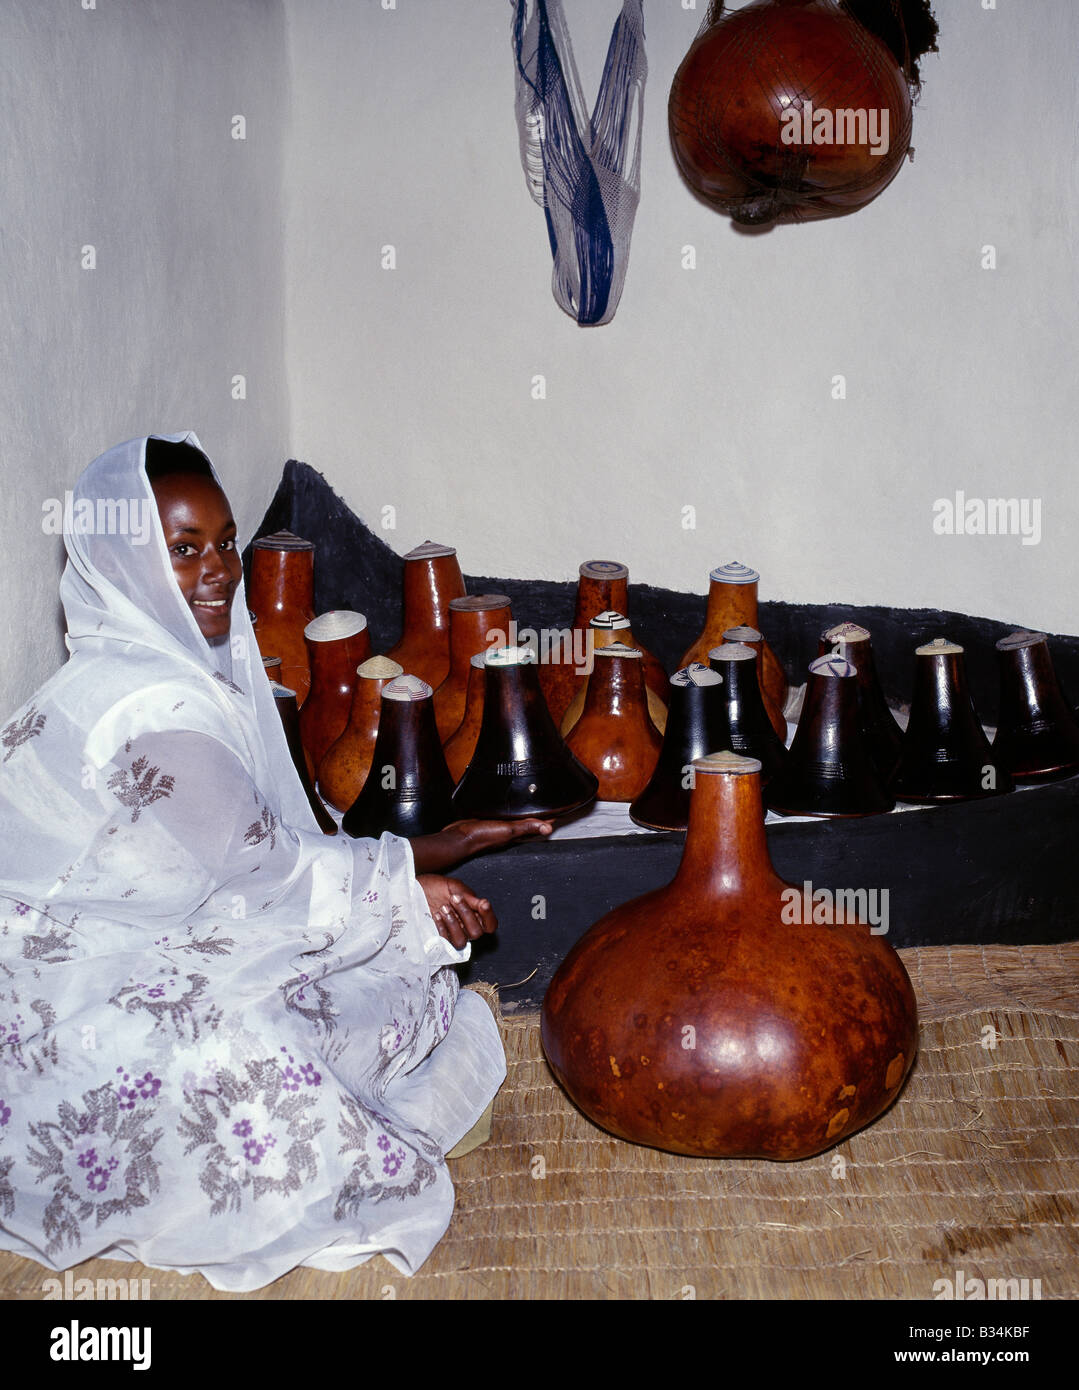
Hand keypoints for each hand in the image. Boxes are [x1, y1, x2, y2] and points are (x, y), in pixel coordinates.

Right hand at [410, 817, 552, 872]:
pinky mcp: (490, 822)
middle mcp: (511, 832)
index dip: (550, 819)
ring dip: (527, 814)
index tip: (561, 811)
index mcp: (517, 834)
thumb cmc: (481, 837)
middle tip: (552, 806)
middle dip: (542, 816)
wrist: (458, 838)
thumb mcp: (507, 830)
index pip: (539, 826)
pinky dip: (511, 812)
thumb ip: (526, 827)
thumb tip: (548, 828)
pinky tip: (510, 807)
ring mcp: (500, 827)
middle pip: (531, 823)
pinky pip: (505, 816)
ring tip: (536, 805)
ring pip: (519, 819)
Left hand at [417, 874, 496, 948]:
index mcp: (474, 914)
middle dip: (466, 914)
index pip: (490, 925)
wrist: (416, 889)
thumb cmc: (436, 887)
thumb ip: (470, 897)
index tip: (482, 903)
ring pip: (462, 940)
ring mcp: (453, 934)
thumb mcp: (455, 887)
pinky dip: (442, 927)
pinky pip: (445, 941)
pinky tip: (436, 915)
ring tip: (444, 908)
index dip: (489, 917)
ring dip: (453, 924)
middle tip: (455, 898)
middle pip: (476, 933)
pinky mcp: (439, 938)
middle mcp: (466, 927)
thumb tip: (484, 904)